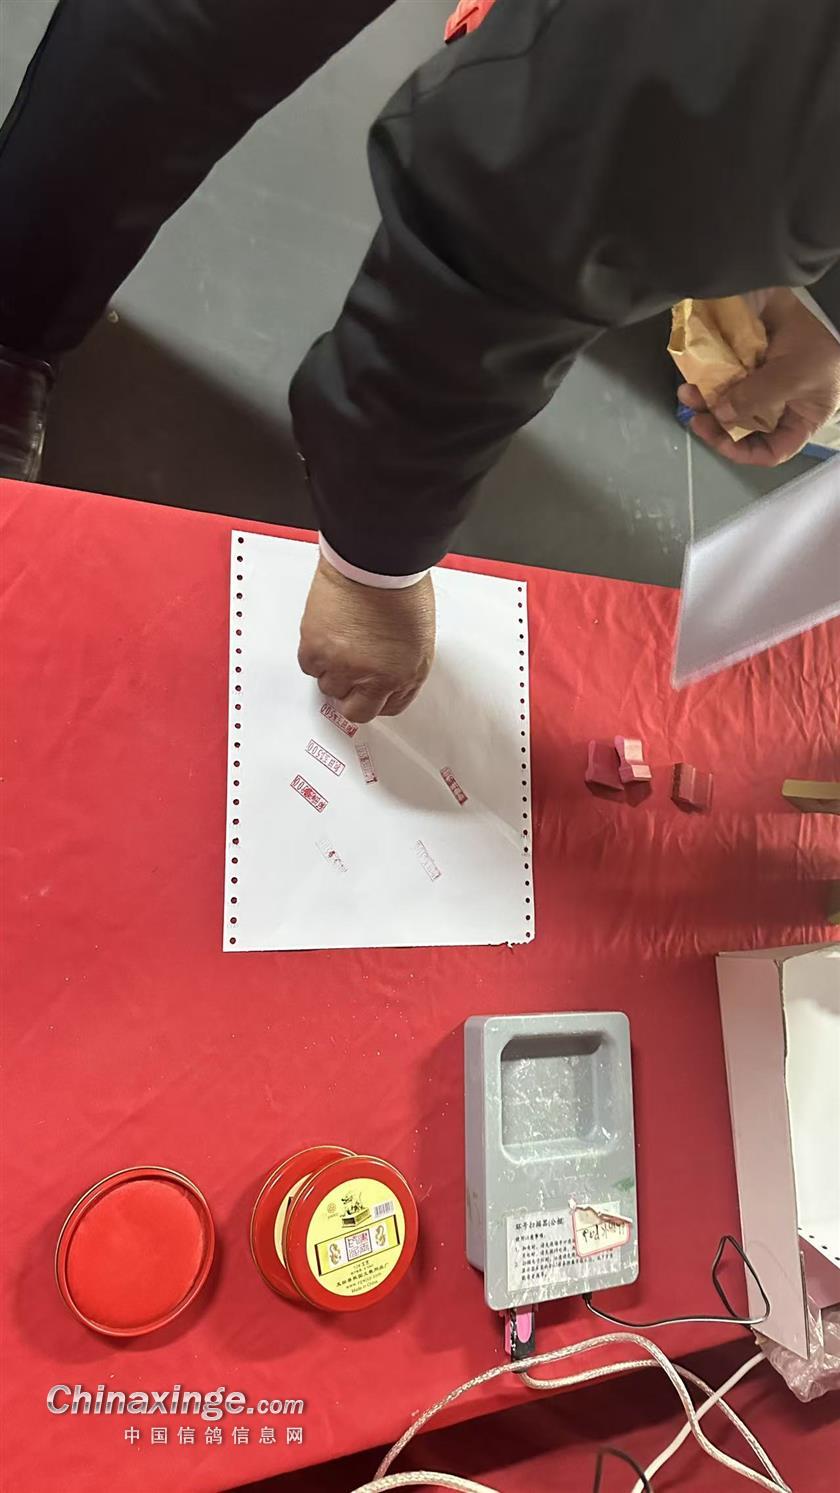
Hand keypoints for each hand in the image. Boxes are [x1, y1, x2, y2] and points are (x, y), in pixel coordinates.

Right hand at [298, 556, 435, 721]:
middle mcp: (375, 676)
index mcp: (407, 673)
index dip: (378, 699)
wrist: (375, 558)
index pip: (390, 708)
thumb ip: (403, 662)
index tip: (371, 692)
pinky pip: (309, 666)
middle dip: (353, 694)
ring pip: (329, 687)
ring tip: (340, 642)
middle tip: (350, 674)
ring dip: (333, 670)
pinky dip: (315, 654)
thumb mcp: (419, 634)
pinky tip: (326, 634)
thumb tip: (386, 673)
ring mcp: (343, 666)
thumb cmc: (400, 584)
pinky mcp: (316, 649)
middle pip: (356, 709)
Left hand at [679, 289, 839, 465]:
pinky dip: (709, 379)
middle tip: (695, 418)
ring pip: (729, 401)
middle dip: (717, 425)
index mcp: (801, 417)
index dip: (746, 453)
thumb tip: (722, 414)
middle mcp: (780, 404)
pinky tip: (694, 376)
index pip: (773, 450)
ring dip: (706, 401)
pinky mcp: (748, 360)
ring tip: (687, 393)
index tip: (721, 442)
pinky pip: (725, 376)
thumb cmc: (818, 341)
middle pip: (744, 428)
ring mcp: (763, 381)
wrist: (818, 294)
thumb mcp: (793, 374)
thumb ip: (758, 398)